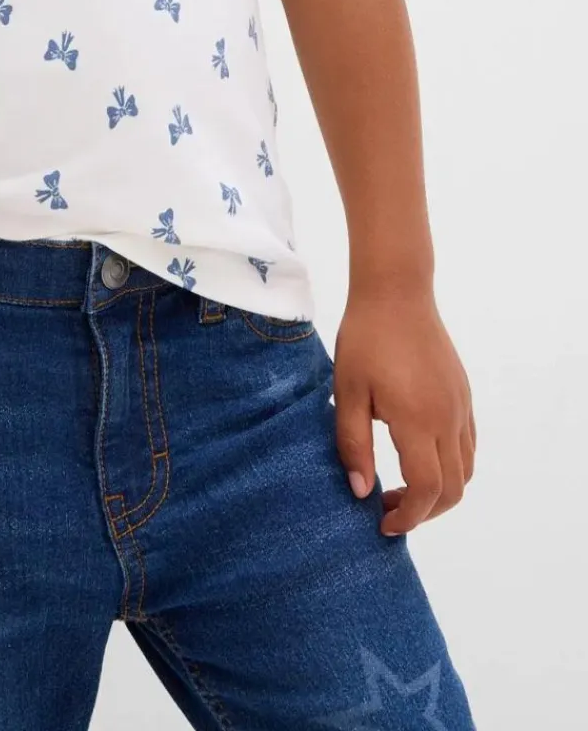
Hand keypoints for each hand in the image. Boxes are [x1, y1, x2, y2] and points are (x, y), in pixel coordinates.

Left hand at [332, 286, 475, 535]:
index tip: (382, 523)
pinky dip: (450, 466)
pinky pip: (468, 446)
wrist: (396, 292)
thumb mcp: (348, 391)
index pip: (427, 490)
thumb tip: (360, 491)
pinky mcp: (463, 395)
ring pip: (465, 470)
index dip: (408, 517)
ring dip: (439, 490)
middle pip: (452, 489)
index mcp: (418, 420)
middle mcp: (449, 419)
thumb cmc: (365, 339)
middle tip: (387, 508)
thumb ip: (353, 444)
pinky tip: (419, 456)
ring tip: (402, 487)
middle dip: (424, 512)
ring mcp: (461, 407)